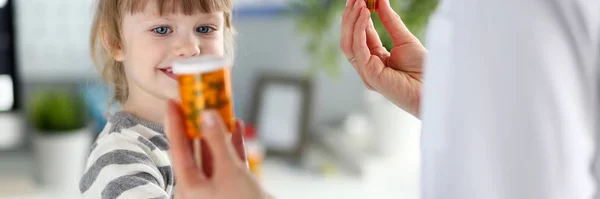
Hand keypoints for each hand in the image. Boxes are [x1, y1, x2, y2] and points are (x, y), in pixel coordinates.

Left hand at [165, 100, 267, 198]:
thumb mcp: (229, 171)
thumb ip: (217, 142)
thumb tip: (206, 116)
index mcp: (189, 186)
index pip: (177, 148)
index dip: (174, 123)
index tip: (173, 102)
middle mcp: (200, 187)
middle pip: (194, 149)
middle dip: (196, 125)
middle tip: (195, 102)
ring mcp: (217, 186)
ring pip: (214, 153)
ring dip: (218, 132)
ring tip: (218, 109)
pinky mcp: (234, 186)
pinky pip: (230, 161)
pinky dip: (233, 144)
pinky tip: (237, 127)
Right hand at [340, 0, 426, 116]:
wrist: (431, 88)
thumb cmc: (422, 70)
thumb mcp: (405, 39)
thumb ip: (391, 21)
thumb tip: (381, 1)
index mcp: (374, 60)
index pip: (360, 35)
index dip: (357, 17)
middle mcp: (367, 67)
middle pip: (349, 38)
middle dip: (350, 17)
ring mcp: (366, 72)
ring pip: (348, 43)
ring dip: (351, 21)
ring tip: (359, 2)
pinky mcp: (369, 74)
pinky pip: (358, 48)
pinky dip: (359, 29)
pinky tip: (365, 14)